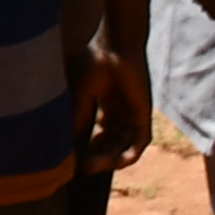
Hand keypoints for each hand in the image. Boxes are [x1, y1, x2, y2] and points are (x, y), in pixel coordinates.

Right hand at [73, 42, 152, 170]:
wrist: (114, 47)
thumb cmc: (94, 62)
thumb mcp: (80, 94)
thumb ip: (78, 116)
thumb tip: (70, 140)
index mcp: (106, 104)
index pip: (100, 133)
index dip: (89, 147)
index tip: (75, 159)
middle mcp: (121, 111)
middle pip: (112, 142)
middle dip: (98, 156)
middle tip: (84, 168)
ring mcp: (133, 113)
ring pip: (125, 145)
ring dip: (110, 159)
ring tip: (92, 166)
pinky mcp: (144, 115)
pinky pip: (140, 142)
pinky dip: (130, 155)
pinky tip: (116, 163)